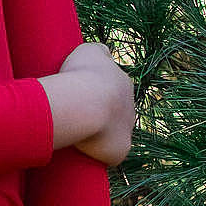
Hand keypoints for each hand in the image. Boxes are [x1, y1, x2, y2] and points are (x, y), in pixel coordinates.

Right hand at [58, 41, 136, 165]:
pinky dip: (99, 154)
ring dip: (99, 135)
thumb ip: (98, 50)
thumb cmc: (82, 76)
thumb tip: (105, 52)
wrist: (85, 105)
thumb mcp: (88, 51)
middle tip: (75, 116)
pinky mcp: (121, 149)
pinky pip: (111, 154)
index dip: (94, 92)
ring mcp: (127, 129)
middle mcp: (131, 106)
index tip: (77, 95)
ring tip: (76, 135)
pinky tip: (82, 153)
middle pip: (115, 112)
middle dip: (100, 115)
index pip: (112, 89)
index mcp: (123, 83)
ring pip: (113, 133)